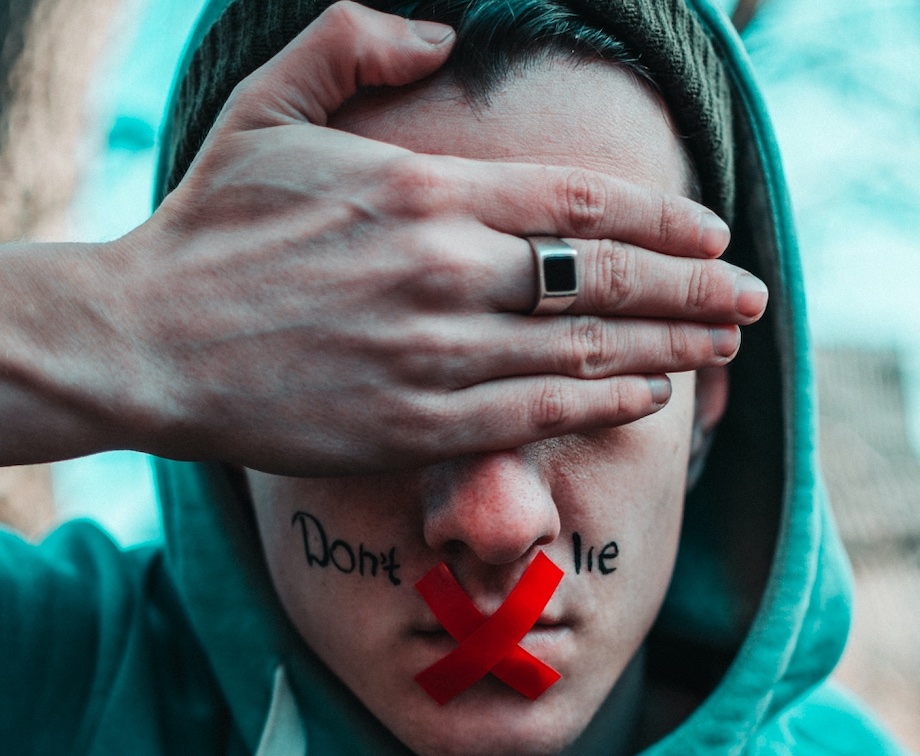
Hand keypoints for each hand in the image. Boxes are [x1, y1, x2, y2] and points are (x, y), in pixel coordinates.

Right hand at [110, 1, 764, 474]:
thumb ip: (360, 43)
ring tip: (723, 350)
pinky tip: (650, 395)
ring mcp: (435, 357)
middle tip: (753, 300)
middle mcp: (445, 272)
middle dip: (694, 290)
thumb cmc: (210, 228)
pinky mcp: (416, 426)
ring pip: (584, 351)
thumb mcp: (271, 104)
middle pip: (605, 278)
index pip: (582, 203)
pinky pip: (535, 414)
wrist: (152, 343)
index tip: (716, 233)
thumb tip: (442, 30)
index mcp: (423, 190)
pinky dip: (603, 403)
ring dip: (669, 350)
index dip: (664, 219)